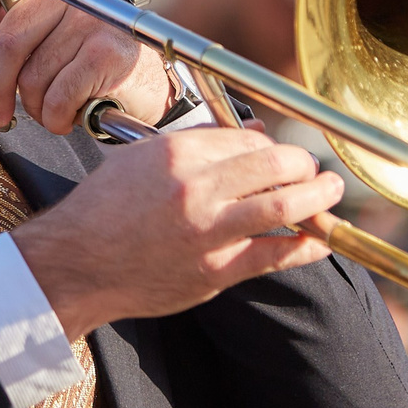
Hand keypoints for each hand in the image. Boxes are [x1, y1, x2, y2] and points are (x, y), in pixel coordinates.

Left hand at [0, 0, 171, 133]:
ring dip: (39, 107)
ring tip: (58, 106)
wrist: (147, 91)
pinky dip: (58, 117)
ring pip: (33, 77)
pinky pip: (58, 96)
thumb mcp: (45, 37)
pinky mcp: (108, 52)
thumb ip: (3, 15)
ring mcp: (95, 18)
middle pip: (12, 37)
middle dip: (0, 87)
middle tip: (2, 111)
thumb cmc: (90, 64)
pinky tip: (75, 113)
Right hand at [11, 128, 340, 334]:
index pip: (246, 140)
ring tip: (331, 192)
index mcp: (176, 154)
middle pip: (273, 165)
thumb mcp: (141, 160)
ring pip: (282, 207)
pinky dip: (306, 246)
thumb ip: (199, 147)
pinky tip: (321, 239)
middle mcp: (195, 188)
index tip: (279, 156)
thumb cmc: (105, 210)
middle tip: (314, 171)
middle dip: (303, 165)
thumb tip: (252, 135)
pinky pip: (275, 255)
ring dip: (318, 197)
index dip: (271, 146)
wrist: (77, 264)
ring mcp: (207, 232)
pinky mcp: (215, 271)